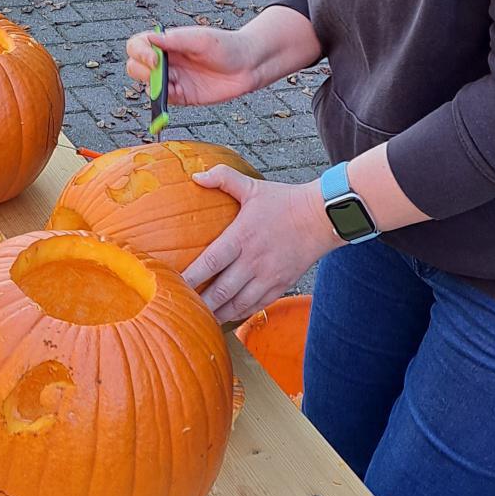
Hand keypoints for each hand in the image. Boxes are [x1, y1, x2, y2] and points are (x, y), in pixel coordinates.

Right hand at [125, 24, 260, 106]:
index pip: (137, 46)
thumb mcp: (201, 39)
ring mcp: (172, 79)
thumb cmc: (226, 46)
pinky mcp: (182, 96)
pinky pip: (163, 101)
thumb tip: (151, 39)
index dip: (139, 52)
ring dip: (154, 86)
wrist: (248, 66)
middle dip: (142, 71)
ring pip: (147, 86)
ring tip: (174, 84)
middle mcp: (166, 61)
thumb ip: (175, 40)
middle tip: (160, 72)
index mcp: (166, 43)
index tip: (154, 58)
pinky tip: (178, 93)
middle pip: (135, 67)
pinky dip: (164, 100)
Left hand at [183, 168, 337, 324]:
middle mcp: (254, 261)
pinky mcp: (280, 286)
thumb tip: (195, 175)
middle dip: (199, 304)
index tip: (172, 287)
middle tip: (181, 311)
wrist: (322, 217)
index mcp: (242, 237)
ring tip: (199, 320)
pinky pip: (256, 306)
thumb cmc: (285, 201)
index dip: (190, 278)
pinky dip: (238, 314)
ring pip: (237, 304)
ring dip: (217, 314)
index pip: (210, 262)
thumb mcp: (252, 186)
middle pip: (221, 291)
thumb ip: (223, 178)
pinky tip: (225, 316)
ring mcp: (268, 277)